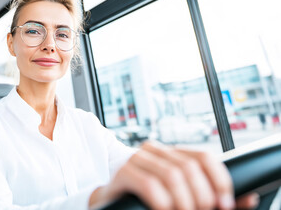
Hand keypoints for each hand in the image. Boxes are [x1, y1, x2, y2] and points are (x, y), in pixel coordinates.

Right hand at [89, 141, 258, 209]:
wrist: (108, 203)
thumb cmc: (144, 201)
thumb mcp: (180, 197)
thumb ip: (211, 198)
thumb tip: (247, 199)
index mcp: (170, 153)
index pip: (203, 156)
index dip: (219, 179)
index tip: (224, 203)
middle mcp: (154, 150)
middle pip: (189, 167)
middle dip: (202, 196)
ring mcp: (136, 159)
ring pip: (172, 175)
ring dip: (184, 202)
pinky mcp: (122, 173)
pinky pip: (149, 184)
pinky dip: (163, 202)